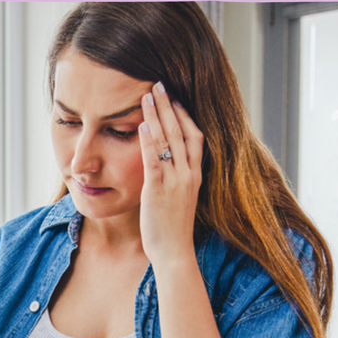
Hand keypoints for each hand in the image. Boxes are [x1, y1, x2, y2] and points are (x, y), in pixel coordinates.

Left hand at [138, 81, 203, 261]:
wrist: (174, 253)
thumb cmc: (173, 229)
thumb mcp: (179, 199)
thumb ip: (175, 179)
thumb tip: (165, 166)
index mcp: (195, 175)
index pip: (195, 136)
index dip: (185, 115)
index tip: (175, 97)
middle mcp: (188, 174)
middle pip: (181, 131)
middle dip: (170, 106)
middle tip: (159, 84)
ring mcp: (175, 182)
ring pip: (168, 141)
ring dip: (157, 116)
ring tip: (147, 95)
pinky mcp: (158, 190)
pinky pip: (154, 161)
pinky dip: (148, 141)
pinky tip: (142, 124)